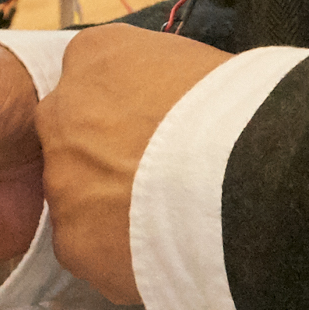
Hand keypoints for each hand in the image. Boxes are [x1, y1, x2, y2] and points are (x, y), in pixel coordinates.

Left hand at [36, 23, 236, 305]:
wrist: (249, 176)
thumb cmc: (240, 106)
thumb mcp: (198, 63)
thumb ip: (164, 80)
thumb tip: (172, 102)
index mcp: (95, 54)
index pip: (95, 75)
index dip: (128, 106)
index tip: (160, 126)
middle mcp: (60, 113)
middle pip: (75, 136)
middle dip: (109, 156)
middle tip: (161, 176)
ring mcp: (61, 180)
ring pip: (80, 197)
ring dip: (114, 208)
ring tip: (171, 223)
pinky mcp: (72, 242)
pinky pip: (93, 250)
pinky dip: (122, 256)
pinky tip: (166, 255)